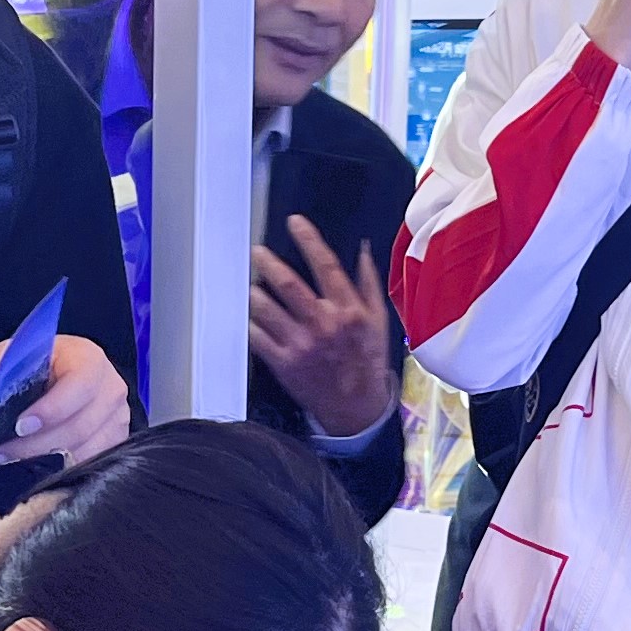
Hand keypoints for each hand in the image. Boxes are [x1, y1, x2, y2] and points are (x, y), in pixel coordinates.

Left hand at [0, 330, 127, 466]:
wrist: (65, 376)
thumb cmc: (43, 367)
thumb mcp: (19, 355)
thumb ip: (4, 366)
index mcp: (90, 360)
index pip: (80, 386)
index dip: (51, 410)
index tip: (21, 426)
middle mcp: (110, 389)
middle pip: (79, 427)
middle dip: (37, 445)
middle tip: (4, 453)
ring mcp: (117, 419)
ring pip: (84, 451)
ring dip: (46, 462)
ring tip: (12, 463)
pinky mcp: (115, 442)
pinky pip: (89, 464)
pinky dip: (61, 470)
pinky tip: (37, 468)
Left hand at [251, 217, 398, 438]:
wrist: (357, 409)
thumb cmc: (367, 361)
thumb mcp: (379, 320)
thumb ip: (369, 283)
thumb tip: (363, 249)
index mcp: (349, 310)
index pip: (326, 265)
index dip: (308, 239)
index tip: (295, 222)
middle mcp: (324, 324)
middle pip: (289, 285)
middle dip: (269, 263)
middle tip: (257, 252)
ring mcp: (302, 345)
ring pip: (268, 310)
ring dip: (255, 294)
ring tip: (251, 286)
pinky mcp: (286, 364)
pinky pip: (259, 338)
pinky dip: (251, 324)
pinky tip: (251, 318)